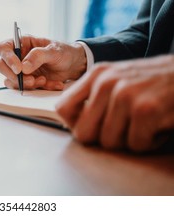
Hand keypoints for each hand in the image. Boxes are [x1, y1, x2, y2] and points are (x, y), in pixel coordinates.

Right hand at [0, 35, 86, 89]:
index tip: (18, 69)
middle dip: (14, 76)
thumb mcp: (54, 51)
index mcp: (21, 43)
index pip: (3, 48)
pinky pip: (24, 88)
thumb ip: (38, 56)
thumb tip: (23, 67)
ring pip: (10, 80)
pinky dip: (38, 89)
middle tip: (30, 80)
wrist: (74, 65)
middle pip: (1, 66)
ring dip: (26, 84)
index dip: (7, 58)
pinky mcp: (26, 81)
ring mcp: (20, 70)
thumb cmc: (63, 52)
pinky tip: (52, 83)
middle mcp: (17, 56)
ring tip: (43, 80)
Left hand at [56, 55, 173, 152]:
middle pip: (83, 133)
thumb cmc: (151, 81)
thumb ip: (93, 96)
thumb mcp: (117, 79)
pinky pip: (135, 144)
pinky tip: (157, 127)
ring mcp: (125, 95)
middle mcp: (106, 83)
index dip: (74, 124)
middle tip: (122, 131)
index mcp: (96, 75)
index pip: (63, 108)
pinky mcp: (146, 109)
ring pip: (109, 142)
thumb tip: (71, 123)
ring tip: (142, 125)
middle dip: (102, 139)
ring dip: (129, 140)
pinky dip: (149, 142)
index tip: (90, 127)